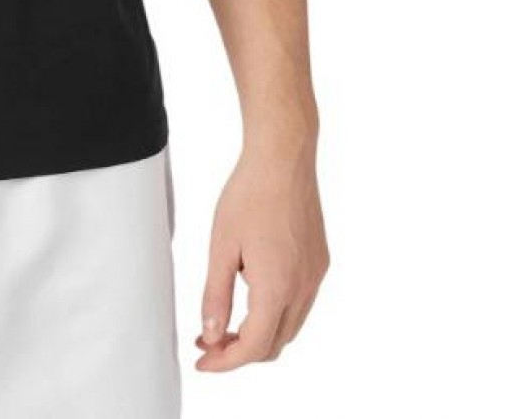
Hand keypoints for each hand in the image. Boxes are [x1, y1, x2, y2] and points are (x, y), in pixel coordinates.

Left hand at [195, 141, 328, 370]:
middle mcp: (304, 289)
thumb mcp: (221, 247)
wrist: (283, 159)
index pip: (253, 347)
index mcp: (277, 289)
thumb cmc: (248, 196)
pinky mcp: (320, 262)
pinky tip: (250, 290)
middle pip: (274, 344)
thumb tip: (210, 334)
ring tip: (223, 320)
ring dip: (258, 332)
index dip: (225, 362)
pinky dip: (274, 311)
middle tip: (206, 341)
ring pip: (289, 326)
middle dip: (239, 350)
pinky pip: (299, 302)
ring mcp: (316, 276)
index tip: (201, 362)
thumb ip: (215, 294)